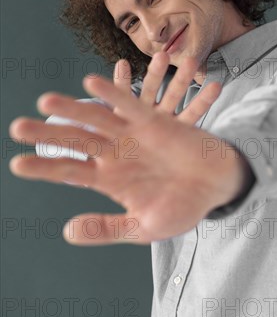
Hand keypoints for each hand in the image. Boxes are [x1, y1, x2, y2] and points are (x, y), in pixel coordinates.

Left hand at [8, 63, 244, 245]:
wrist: (216, 187)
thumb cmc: (182, 208)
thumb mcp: (143, 228)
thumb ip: (107, 228)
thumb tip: (67, 232)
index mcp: (109, 180)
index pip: (69, 171)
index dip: (44, 167)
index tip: (17, 164)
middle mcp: (115, 154)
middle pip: (75, 140)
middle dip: (47, 134)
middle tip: (17, 128)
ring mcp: (132, 135)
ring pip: (96, 118)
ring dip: (72, 109)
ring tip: (46, 101)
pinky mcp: (153, 121)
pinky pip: (128, 104)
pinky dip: (112, 93)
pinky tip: (91, 83)